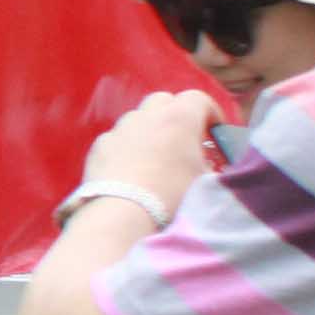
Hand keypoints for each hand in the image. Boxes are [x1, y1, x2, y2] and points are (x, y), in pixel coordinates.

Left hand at [81, 89, 219, 220]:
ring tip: (157, 157)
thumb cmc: (173, 196)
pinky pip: (117, 138)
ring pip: (138, 118)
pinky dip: (127, 146)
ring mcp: (118, 130)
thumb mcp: (206, 181)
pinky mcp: (98, 147)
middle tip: (186, 141)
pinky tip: (131, 169)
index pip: (198, 99)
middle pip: (164, 101)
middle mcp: (146, 116)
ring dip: (150, 130)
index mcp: (178, 118)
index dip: (211, 113)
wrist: (122, 216)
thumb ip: (211, 164)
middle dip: (178, 115)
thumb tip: (206, 163)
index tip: (216, 133)